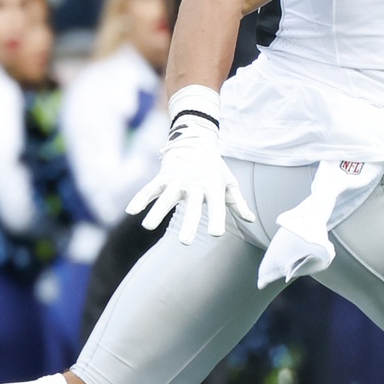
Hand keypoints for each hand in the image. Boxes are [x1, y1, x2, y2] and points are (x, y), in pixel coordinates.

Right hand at [127, 89, 256, 243]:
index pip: (216, 205)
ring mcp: (177, 179)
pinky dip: (141, 198)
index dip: (216, 218)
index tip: (215, 234)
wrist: (196, 140)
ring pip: (166, 197)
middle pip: (192, 206)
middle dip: (188, 223)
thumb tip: (251, 220)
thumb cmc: (214, 168)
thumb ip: (238, 203)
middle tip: (184, 242)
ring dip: (157, 211)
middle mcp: (195, 184)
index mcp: (213, 186)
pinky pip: (150, 188)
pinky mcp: (163, 176)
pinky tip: (132, 211)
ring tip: (147, 227)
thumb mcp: (229, 183)